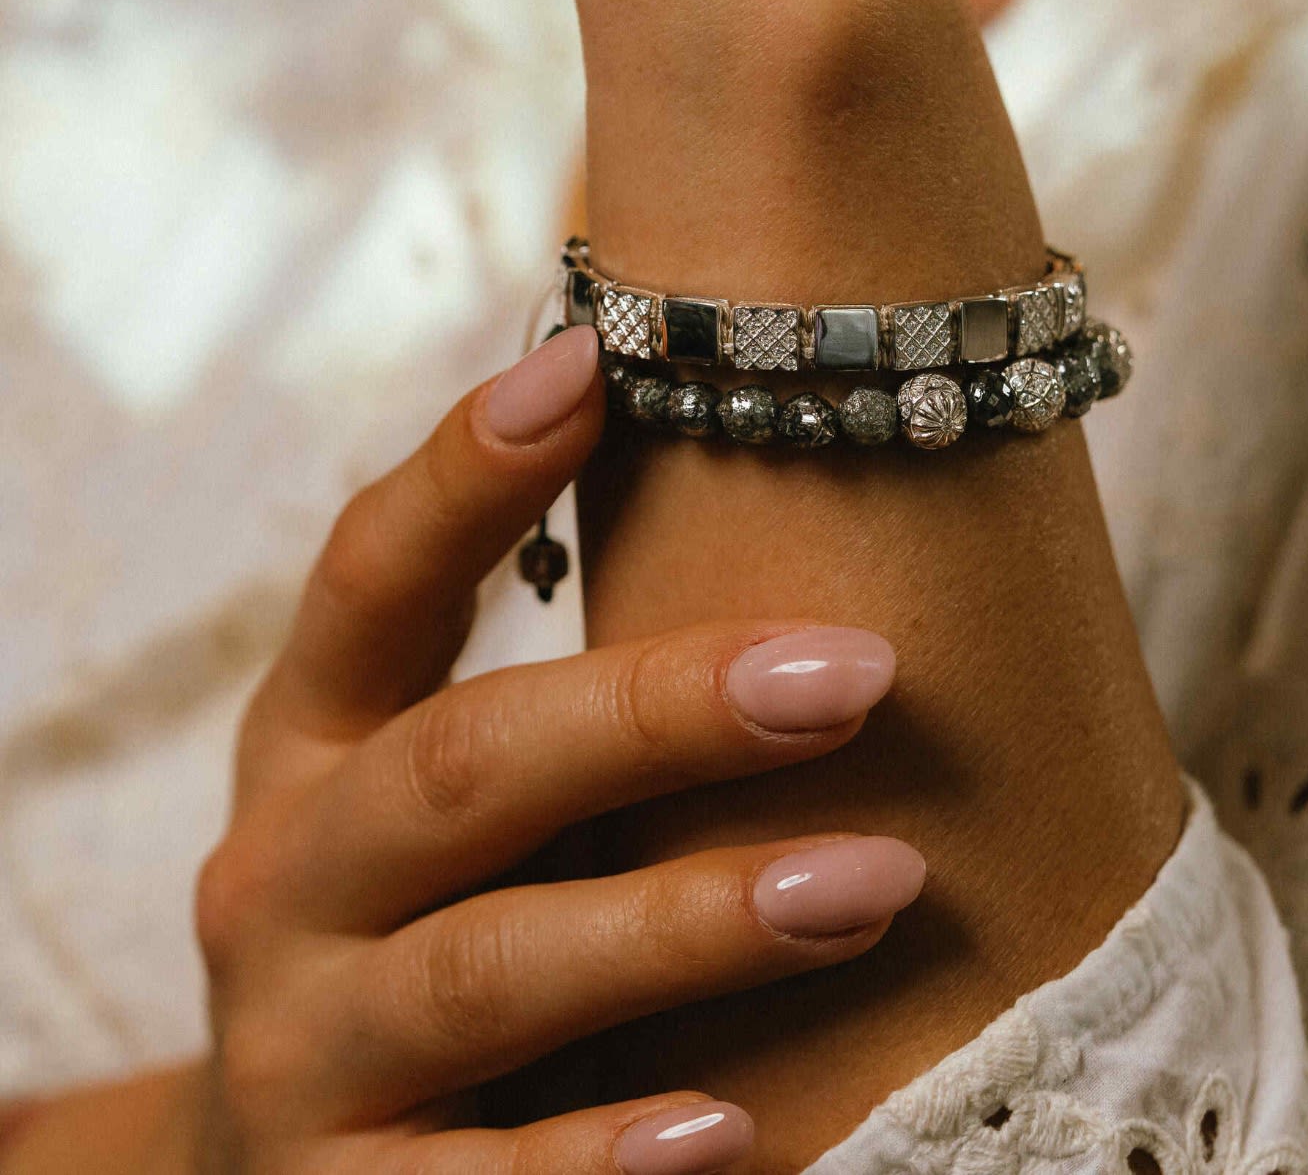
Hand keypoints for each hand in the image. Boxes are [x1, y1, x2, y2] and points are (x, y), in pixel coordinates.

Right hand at [188, 326, 921, 1173]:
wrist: (299, 1174)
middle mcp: (283, 880)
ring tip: (872, 883)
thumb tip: (782, 541)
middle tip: (853, 672)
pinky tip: (732, 1124)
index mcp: (313, 744)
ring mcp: (303, 1052)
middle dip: (658, 712)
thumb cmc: (429, 923)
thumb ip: (561, 705)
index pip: (369, 580)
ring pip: (491, 970)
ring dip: (685, 922)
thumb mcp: (452, 800)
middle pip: (463, 767)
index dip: (464, 470)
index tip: (593, 364)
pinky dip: (600, 1156)